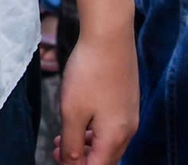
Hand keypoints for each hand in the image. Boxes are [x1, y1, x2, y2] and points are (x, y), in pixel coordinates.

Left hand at [54, 25, 137, 164]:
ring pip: (109, 142)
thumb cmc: (89, 72)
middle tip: (57, 147)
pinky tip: (81, 118)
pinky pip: (113, 126)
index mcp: (115, 137)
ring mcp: (130, 114)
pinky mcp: (128, 99)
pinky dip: (95, 129)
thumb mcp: (72, 112)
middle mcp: (129, 129)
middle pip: (105, 158)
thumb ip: (71, 144)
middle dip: (81, 158)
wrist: (110, 35)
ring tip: (64, 134)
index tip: (57, 156)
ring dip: (86, 144)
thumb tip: (72, 164)